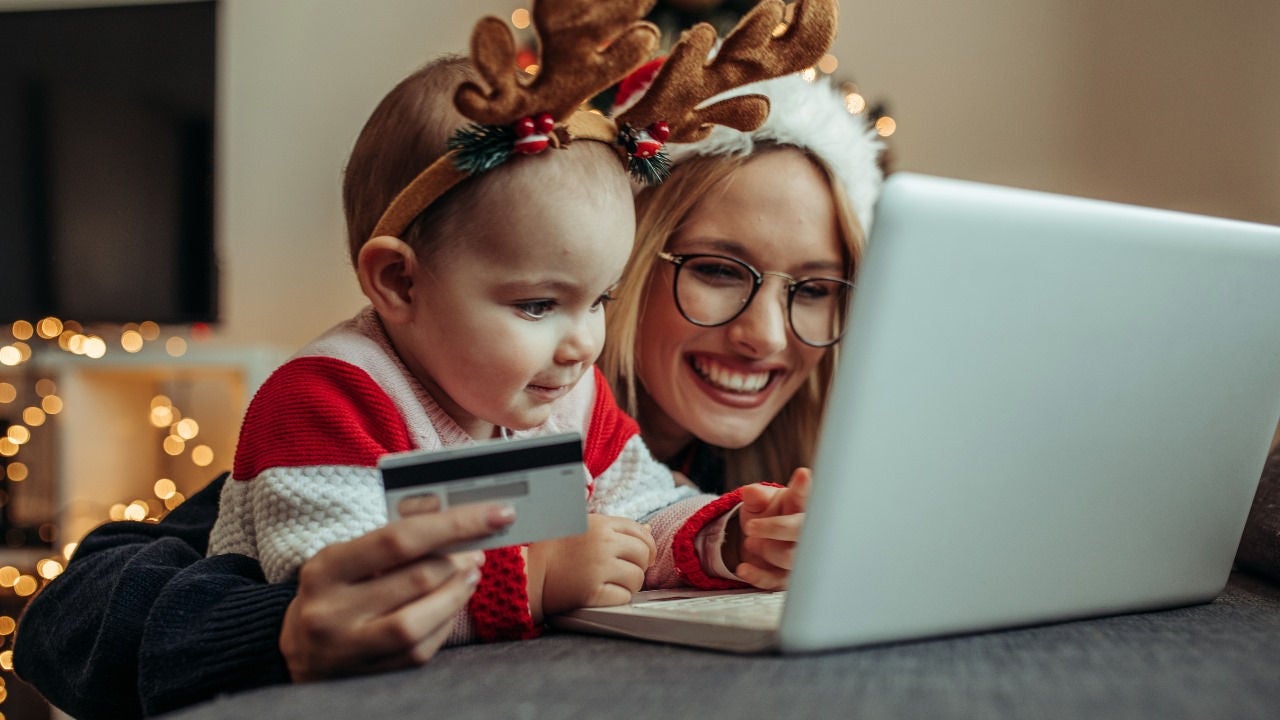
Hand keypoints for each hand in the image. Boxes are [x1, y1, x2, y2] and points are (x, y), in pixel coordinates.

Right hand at [280, 502, 515, 681]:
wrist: (296, 649)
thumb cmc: (333, 589)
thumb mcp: (347, 555)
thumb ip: (395, 535)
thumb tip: (457, 514)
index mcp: (325, 569)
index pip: (399, 539)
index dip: (455, 524)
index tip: (497, 514)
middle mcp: (331, 611)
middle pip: (417, 579)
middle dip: (459, 559)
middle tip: (478, 548)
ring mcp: (348, 648)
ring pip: (420, 621)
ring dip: (457, 594)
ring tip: (470, 576)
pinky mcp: (367, 675)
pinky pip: (419, 651)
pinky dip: (445, 624)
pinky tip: (451, 605)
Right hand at [526, 514, 655, 620]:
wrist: (528, 572)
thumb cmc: (555, 549)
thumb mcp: (584, 527)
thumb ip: (615, 528)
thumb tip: (648, 531)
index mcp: (601, 524)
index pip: (640, 533)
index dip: (647, 546)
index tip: (643, 557)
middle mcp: (603, 544)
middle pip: (643, 555)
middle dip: (639, 566)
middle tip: (625, 572)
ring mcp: (598, 568)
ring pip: (637, 578)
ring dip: (629, 584)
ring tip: (612, 583)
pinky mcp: (593, 592)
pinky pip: (624, 597)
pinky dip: (618, 598)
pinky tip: (604, 594)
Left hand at [730, 468, 810, 589]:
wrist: (755, 541)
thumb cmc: (765, 515)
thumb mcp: (758, 501)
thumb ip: (755, 496)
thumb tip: (749, 492)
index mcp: (801, 507)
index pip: (806, 496)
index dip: (805, 486)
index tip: (802, 474)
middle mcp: (804, 532)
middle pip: (803, 531)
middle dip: (778, 528)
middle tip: (751, 526)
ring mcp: (798, 556)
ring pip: (791, 558)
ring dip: (767, 550)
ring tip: (749, 542)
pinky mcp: (786, 578)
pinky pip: (775, 581)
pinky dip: (757, 576)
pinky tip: (743, 568)